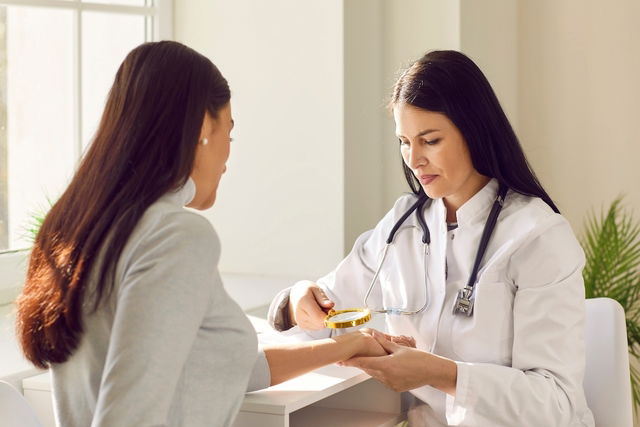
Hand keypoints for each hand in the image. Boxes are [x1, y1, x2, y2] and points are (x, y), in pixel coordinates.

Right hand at [288, 281, 333, 329]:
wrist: (295, 295)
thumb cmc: (307, 290)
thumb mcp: (316, 289)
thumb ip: (323, 298)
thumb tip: (331, 305)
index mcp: (303, 302)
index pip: (318, 317)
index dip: (329, 317)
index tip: (332, 310)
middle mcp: (299, 314)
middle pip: (320, 323)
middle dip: (327, 317)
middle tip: (326, 307)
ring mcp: (300, 322)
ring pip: (320, 326)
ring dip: (323, 319)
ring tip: (319, 309)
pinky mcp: (302, 326)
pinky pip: (317, 327)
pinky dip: (320, 321)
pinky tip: (316, 313)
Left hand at [340, 332, 455, 393]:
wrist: (433, 371)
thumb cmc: (420, 359)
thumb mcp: (400, 348)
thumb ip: (384, 342)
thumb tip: (373, 335)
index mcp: (387, 365)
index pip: (364, 363)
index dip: (352, 361)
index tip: (343, 360)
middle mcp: (387, 377)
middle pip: (368, 369)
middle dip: (361, 363)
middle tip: (352, 357)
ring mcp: (391, 384)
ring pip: (375, 374)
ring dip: (371, 367)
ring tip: (369, 359)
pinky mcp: (395, 388)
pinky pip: (383, 380)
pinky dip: (380, 373)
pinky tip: (384, 366)